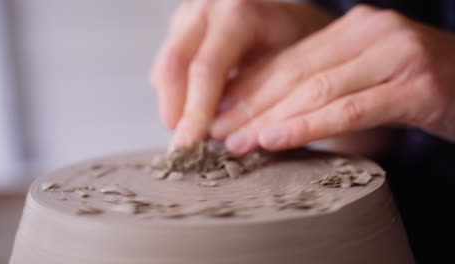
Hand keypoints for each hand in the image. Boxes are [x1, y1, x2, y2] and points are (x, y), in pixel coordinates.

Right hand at [150, 0, 331, 146]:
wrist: (282, 16)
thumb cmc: (289, 41)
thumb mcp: (284, 64)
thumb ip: (253, 94)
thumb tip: (219, 134)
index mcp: (237, 14)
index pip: (206, 68)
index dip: (196, 111)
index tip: (191, 144)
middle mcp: (206, 9)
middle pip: (174, 65)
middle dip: (175, 110)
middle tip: (182, 145)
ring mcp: (189, 15)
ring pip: (165, 66)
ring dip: (171, 104)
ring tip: (187, 132)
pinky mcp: (180, 27)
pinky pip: (165, 64)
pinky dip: (173, 93)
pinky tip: (189, 112)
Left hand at [211, 5, 454, 154]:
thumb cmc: (421, 88)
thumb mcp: (367, 77)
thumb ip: (325, 82)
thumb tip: (270, 108)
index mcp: (355, 28)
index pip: (289, 59)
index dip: (249, 87)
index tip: (218, 111)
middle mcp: (373, 32)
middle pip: (295, 73)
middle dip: (251, 104)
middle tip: (218, 131)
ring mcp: (396, 55)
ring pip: (317, 90)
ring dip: (270, 118)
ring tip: (237, 142)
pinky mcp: (416, 86)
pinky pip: (350, 109)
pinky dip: (309, 125)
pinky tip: (276, 140)